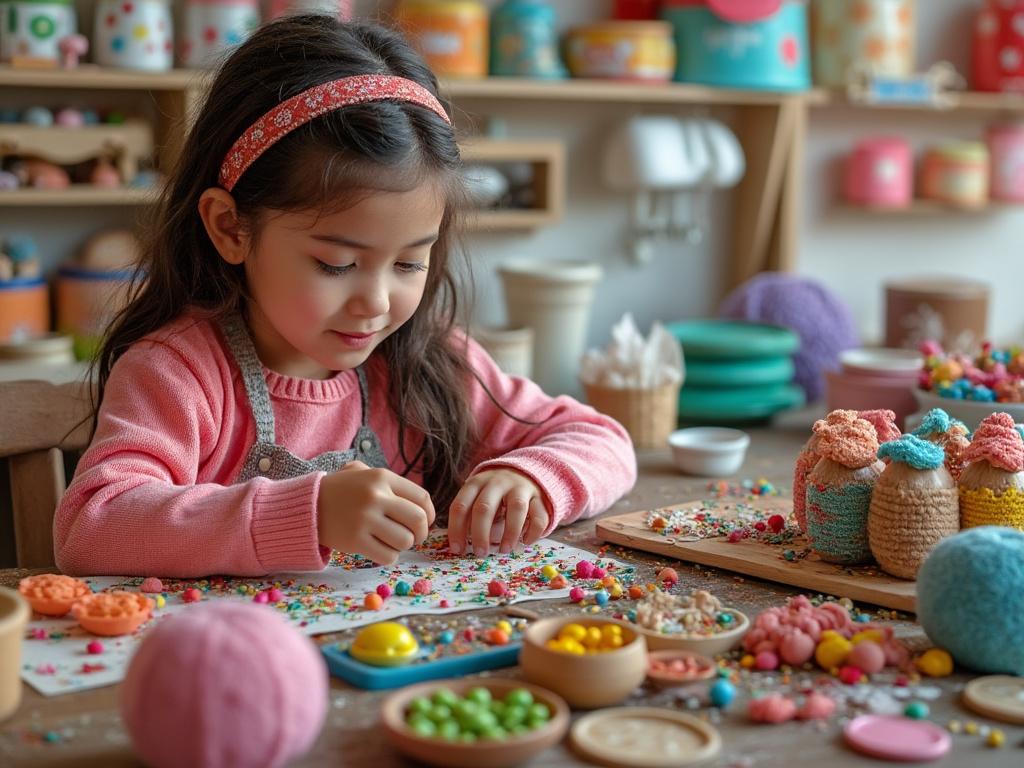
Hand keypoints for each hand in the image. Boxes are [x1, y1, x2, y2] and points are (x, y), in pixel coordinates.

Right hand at [316, 460, 434, 563]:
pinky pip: (388, 556)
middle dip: (421, 533)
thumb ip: (390, 481)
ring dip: (403, 545)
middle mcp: (376, 496)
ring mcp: (365, 519)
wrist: (306, 506)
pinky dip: (389, 556)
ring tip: (392, 542)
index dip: (430, 514)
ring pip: (405, 540)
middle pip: (419, 520)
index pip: (422, 498)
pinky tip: (380, 550)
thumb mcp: (361, 471)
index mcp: (382, 477)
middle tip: (414, 537)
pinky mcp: (355, 541)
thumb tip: (422, 504)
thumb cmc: (339, 490)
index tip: (425, 522)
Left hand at [447, 468, 549, 556]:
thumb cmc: (495, 493)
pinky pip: (539, 516)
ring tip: (504, 550)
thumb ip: (470, 516)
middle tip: (480, 553)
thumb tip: (461, 547)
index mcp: (477, 483)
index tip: (457, 550)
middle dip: (480, 533)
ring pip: (516, 508)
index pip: (461, 506)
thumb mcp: (478, 496)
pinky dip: (533, 532)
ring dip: (509, 533)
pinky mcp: (540, 498)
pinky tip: (526, 541)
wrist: (525, 472)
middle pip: (485, 507)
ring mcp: (521, 488)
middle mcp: (498, 483)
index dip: (456, 529)